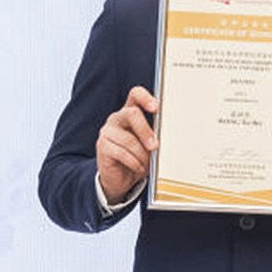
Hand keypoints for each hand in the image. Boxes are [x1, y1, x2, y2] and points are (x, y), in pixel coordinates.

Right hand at [96, 86, 157, 202]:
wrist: (121, 177)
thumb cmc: (139, 155)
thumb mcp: (150, 143)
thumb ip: (156, 133)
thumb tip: (169, 133)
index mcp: (130, 112)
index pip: (135, 94)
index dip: (145, 98)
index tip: (156, 107)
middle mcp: (117, 118)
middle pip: (132, 113)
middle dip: (146, 131)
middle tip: (155, 146)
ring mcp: (107, 131)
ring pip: (129, 139)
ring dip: (142, 154)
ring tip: (147, 164)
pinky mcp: (102, 146)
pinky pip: (122, 153)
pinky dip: (135, 163)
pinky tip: (139, 168)